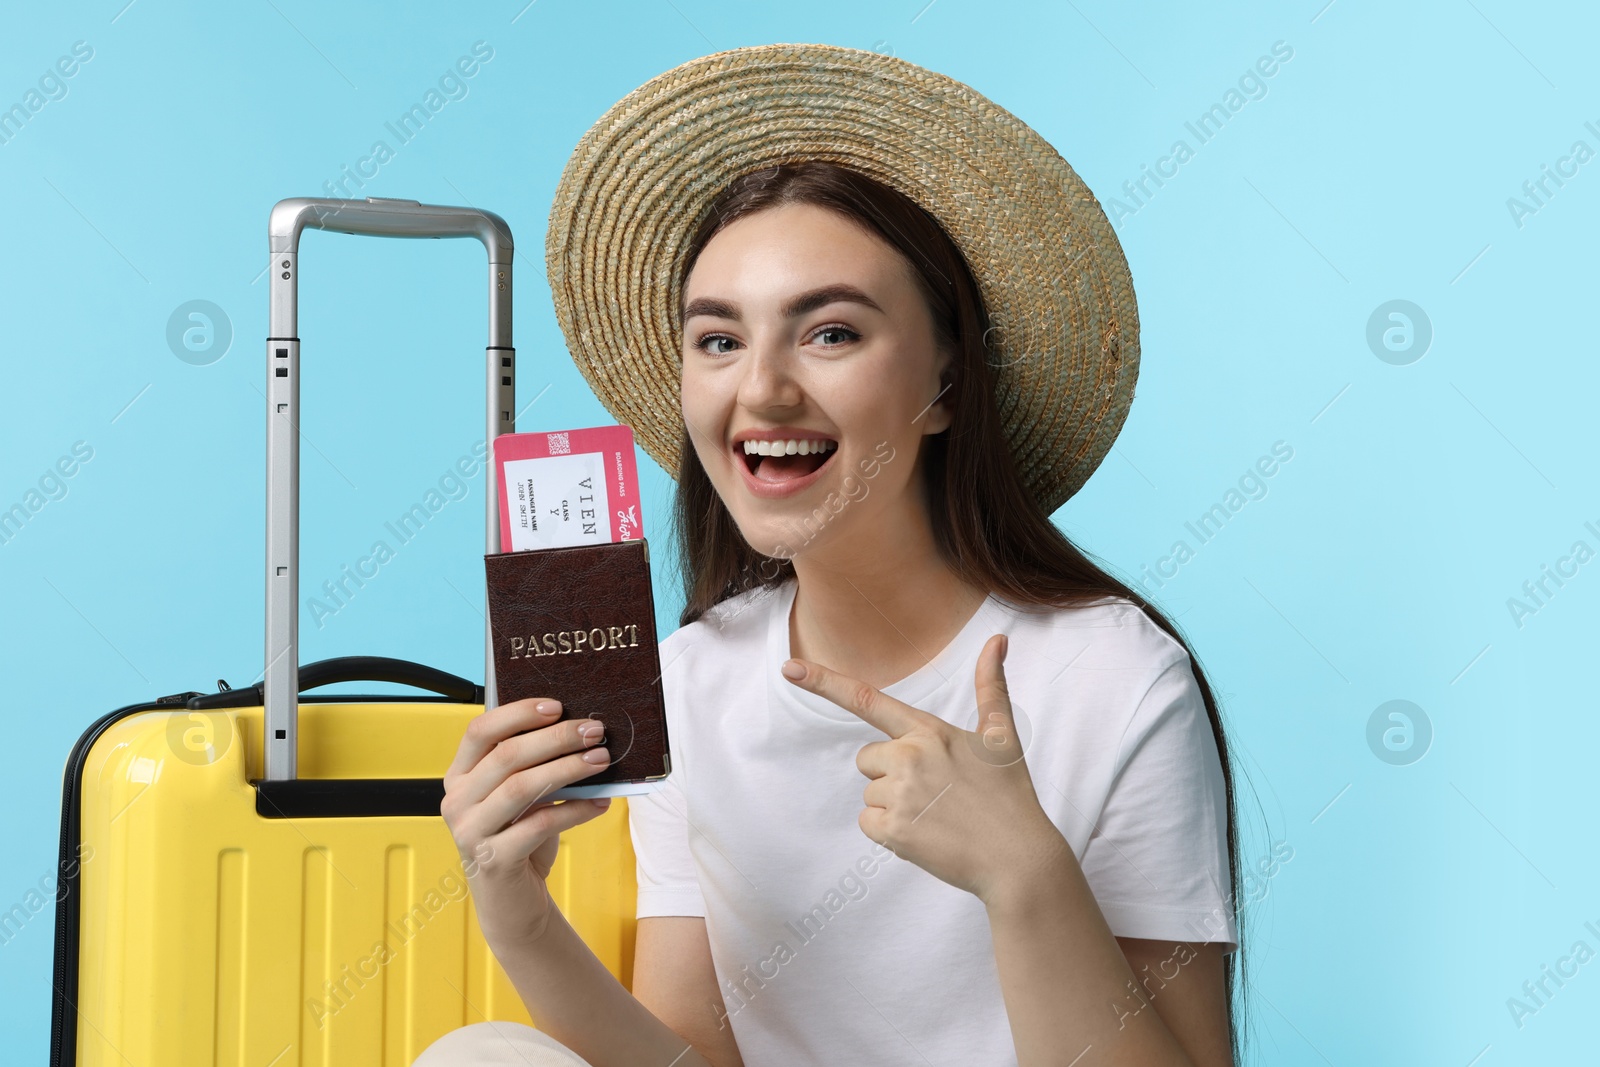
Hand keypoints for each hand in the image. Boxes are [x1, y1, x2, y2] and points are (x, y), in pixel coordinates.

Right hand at [440, 697, 612, 951]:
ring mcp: (470, 833)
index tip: (557, 706)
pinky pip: (540, 825)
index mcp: (459, 776)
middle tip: (594, 731)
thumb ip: (534, 767)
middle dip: (556, 738)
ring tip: (601, 760)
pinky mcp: (492, 861)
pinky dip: (575, 810)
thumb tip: (579, 731)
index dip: (518, 714)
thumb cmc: (520, 839)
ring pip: (522, 787)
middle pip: (507, 756)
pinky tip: (600, 803)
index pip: (480, 731)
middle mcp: (457, 802)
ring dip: (568, 769)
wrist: (512, 903)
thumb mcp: (522, 798)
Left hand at [780, 633, 1065, 905]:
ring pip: (870, 793)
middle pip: (867, 758)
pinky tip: (925, 835)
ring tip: (936, 815)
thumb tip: (997, 639)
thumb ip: (990, 686)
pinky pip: (868, 824)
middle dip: (891, 774)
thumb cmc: (1010, 795)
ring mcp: (899, 794)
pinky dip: (890, 833)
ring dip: (894, 805)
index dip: (824, 682)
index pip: (867, 699)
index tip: (789, 669)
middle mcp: (909, 756)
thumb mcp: (1001, 736)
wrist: (1018, 859)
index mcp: (929, 731)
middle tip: (935, 792)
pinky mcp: (893, 830)